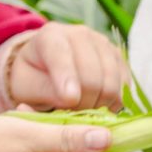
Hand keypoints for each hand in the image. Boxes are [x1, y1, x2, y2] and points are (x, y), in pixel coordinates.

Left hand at [9, 23, 128, 110]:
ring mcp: (102, 43)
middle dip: (83, 103)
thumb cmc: (33, 80)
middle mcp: (80, 34)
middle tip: (73, 117)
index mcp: (51, 36)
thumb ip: (45, 92)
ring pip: (112, 82)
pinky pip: (124, 85)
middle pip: (92, 75)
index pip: (61, 55)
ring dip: (100, 105)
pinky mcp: (118, 56)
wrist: (45, 68)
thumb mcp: (27, 88)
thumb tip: (72, 100)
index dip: (67, 78)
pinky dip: (114, 102)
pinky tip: (99, 106)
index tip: (69, 100)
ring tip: (84, 113)